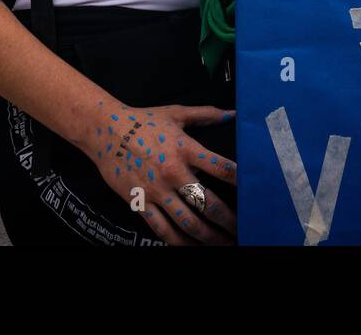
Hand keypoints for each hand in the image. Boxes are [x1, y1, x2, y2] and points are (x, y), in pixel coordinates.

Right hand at [79, 102, 236, 244]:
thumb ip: (207, 114)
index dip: (242, 181)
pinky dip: (180, 242)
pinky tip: (193, 246)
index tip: (256, 193)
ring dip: (209, 236)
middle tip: (244, 229)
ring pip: (188, 222)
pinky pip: (163, 229)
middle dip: (229, 220)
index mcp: (185, 148)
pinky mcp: (141, 203)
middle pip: (208, 203)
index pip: (222, 168)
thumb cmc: (142, 120)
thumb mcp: (176, 113)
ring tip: (225, 243)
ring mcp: (157, 191)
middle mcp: (173, 172)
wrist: (104, 130)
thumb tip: (233, 113)